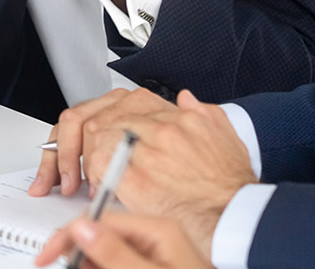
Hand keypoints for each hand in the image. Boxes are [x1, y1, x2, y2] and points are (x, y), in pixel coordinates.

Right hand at [35, 213, 211, 268]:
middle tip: (59, 262)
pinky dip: (104, 262)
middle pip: (101, 234)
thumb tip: (82, 228)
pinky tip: (96, 264)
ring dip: (90, 259)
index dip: (68, 237)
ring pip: (109, 246)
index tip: (47, 254)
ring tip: (79, 263)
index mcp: (158, 228)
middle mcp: (157, 234)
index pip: (101, 221)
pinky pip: (122, 254)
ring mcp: (156, 249)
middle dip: (78, 251)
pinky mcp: (156, 259)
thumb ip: (117, 253)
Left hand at [43, 88, 251, 255]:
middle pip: (105, 118)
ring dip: (84, 157)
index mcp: (177, 115)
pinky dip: (89, 174)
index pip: (127, 107)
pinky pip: (98, 165)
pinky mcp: (135, 177)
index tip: (103, 142)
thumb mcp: (224, 136)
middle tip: (78, 160)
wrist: (236, 215)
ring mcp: (146, 149)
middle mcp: (160, 127)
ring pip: (97, 137)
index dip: (109, 127)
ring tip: (82, 175)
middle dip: (86, 140)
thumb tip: (186, 99)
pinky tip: (92, 187)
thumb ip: (203, 113)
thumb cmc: (231, 186)